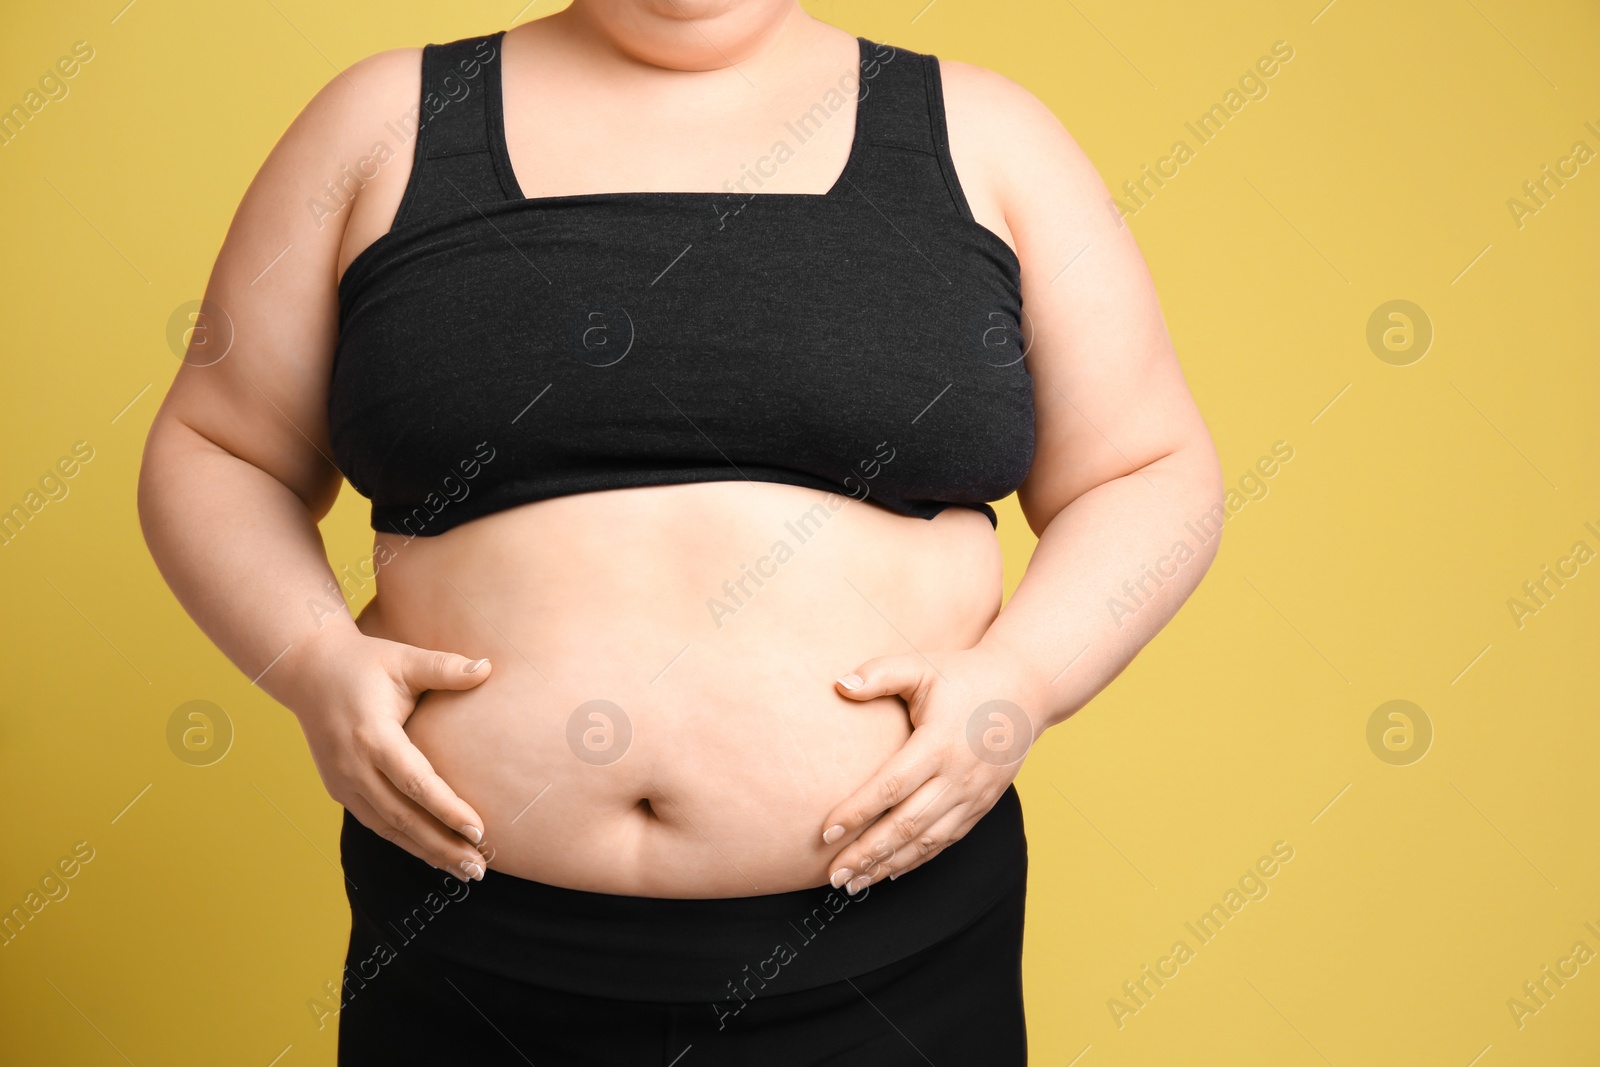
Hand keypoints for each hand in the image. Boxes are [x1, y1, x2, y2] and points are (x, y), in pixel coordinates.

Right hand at [279, 626, 494, 880]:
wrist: (307, 670)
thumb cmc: (364, 662)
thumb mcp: (404, 659)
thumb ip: (445, 668)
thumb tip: (489, 668)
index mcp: (372, 736)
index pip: (415, 783)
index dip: (447, 810)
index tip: (480, 831)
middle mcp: (353, 766)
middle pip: (402, 818)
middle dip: (441, 846)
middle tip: (479, 869)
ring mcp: (342, 782)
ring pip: (387, 828)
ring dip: (426, 851)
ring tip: (465, 870)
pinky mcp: (339, 789)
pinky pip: (375, 823)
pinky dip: (405, 841)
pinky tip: (433, 853)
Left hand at [819, 643, 1044, 893]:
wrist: (1026, 690)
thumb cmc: (965, 676)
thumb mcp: (923, 668)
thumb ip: (880, 673)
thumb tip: (839, 685)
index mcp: (938, 744)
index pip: (891, 787)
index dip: (857, 812)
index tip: (826, 831)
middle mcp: (958, 777)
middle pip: (906, 825)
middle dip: (867, 853)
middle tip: (833, 874)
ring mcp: (973, 796)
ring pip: (926, 842)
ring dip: (887, 866)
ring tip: (852, 883)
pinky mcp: (982, 806)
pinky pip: (945, 841)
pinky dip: (916, 860)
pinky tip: (888, 872)